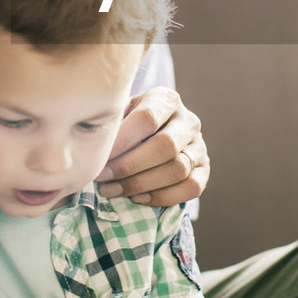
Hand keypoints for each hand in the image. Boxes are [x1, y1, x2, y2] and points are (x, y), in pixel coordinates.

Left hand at [96, 88, 209, 205]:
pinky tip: (137, 198)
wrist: (153, 136)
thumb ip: (111, 126)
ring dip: (141, 184)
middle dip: (130, 166)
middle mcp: (188, 120)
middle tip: (103, 177)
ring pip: (178, 169)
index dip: (123, 141)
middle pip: (165, 146)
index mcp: (166, 99)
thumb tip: (93, 149)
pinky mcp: (204, 170)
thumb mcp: (120, 114)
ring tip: (112, 190)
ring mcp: (199, 146)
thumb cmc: (128, 124)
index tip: (100, 156)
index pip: (147, 119)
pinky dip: (162, 197)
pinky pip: (191, 187)